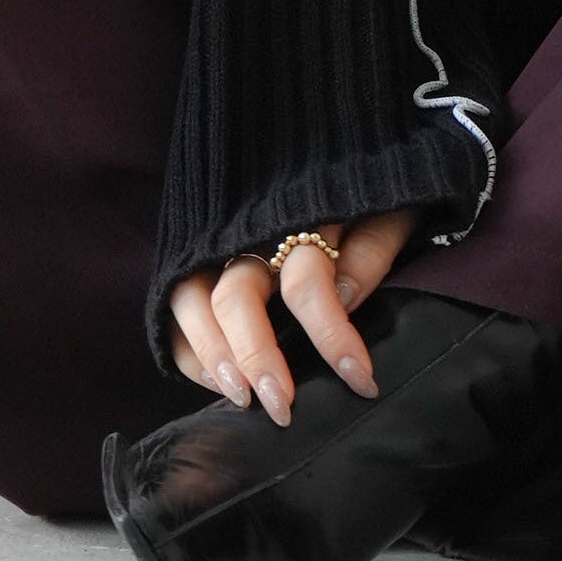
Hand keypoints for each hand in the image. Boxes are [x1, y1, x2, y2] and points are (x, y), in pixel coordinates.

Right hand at [165, 205, 419, 426]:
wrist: (334, 152)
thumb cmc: (365, 194)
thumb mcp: (385, 210)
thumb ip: (370, 248)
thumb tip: (345, 296)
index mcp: (302, 216)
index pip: (307, 281)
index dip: (331, 333)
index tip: (360, 377)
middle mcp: (249, 233)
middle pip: (237, 296)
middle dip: (257, 356)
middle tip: (282, 408)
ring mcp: (215, 245)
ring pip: (193, 301)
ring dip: (214, 356)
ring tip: (242, 400)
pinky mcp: (194, 261)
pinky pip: (176, 310)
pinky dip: (190, 350)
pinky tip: (219, 383)